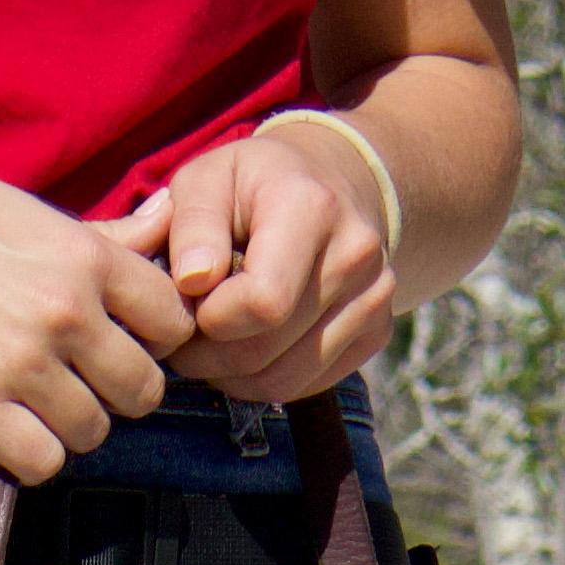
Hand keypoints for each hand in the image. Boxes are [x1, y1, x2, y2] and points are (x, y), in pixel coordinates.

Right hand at [0, 149, 195, 481]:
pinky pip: (43, 462)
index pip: (172, 321)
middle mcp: (64, 310)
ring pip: (94, 432)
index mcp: (82, 255)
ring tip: (27, 399)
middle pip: (143, 391)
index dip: (152, 339)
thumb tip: (168, 221)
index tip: (120, 341)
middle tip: (72, 379)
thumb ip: (97, 237)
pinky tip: (3, 426)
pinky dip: (28, 454)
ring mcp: (22, 362)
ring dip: (66, 426)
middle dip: (113, 392)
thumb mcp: (21, 210)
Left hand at [163, 124, 398, 402]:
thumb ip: (191, 225)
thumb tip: (192, 282)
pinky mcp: (378, 334)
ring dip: (233, 376)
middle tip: (186, 335)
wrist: (335, 184)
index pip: (262, 302)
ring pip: (284, 380)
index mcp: (312, 209)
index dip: (212, 317)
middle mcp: (355, 256)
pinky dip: (266, 378)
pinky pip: (306, 386)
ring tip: (212, 342)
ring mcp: (374, 300)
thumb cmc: (254, 184)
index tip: (190, 300)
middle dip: (211, 355)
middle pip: (267, 350)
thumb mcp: (208, 179)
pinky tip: (250, 346)